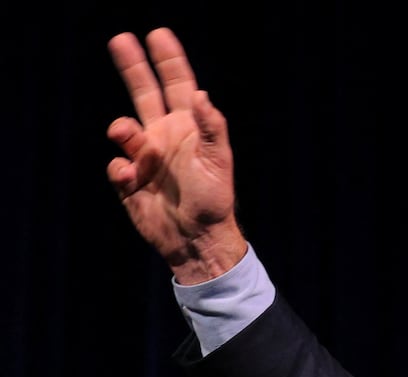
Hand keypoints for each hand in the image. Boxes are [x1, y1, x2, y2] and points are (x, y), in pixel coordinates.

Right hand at [106, 28, 245, 284]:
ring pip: (123, 128)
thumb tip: (201, 94)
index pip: (178, 86)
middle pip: (144, 93)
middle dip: (134, 67)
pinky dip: (120, 168)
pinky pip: (116, 165)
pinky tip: (132, 179)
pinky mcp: (129, 180)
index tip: (158, 34)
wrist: (196, 239)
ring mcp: (145, 157)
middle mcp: (165, 136)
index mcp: (188, 129)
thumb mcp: (219, 162)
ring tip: (127, 136)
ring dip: (123, 128)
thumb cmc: (214, 201)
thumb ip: (211, 128)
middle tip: (121, 39)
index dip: (169, 61)